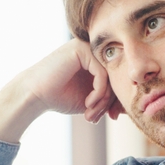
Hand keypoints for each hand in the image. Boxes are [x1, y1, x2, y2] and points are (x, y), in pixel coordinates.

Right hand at [0, 40, 121, 142]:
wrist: (34, 95)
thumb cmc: (59, 97)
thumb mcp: (91, 100)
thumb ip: (109, 98)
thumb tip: (130, 106)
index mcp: (96, 59)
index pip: (117, 78)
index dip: (117, 100)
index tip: (111, 117)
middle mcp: (93, 50)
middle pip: (116, 77)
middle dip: (110, 102)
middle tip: (97, 117)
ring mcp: (87, 47)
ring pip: (110, 76)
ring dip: (103, 100)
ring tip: (91, 113)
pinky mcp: (81, 49)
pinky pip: (102, 74)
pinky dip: (98, 93)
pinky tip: (88, 103)